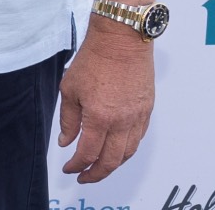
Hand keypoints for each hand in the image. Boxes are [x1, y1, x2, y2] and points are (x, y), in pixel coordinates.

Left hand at [58, 18, 154, 181]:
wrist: (121, 37)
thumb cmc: (94, 57)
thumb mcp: (70, 88)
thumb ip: (68, 120)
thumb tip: (67, 142)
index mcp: (99, 117)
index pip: (88, 153)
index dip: (77, 165)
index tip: (69, 168)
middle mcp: (122, 121)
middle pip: (111, 161)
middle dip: (96, 174)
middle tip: (84, 176)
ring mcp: (137, 117)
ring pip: (127, 153)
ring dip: (113, 164)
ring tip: (99, 166)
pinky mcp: (147, 110)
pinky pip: (138, 138)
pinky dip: (127, 149)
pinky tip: (117, 149)